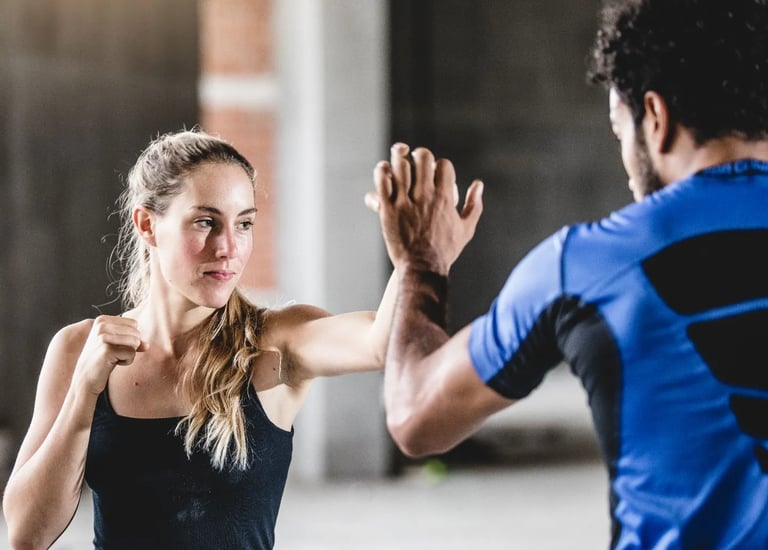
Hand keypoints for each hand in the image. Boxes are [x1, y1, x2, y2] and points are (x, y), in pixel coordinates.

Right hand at [73, 315, 146, 395]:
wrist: (85, 378)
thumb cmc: (102, 360)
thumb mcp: (116, 345)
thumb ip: (133, 341)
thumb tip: (147, 345)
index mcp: (103, 320)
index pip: (134, 323)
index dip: (130, 337)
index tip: (115, 346)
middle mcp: (102, 325)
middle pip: (136, 332)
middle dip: (131, 346)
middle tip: (114, 354)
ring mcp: (103, 336)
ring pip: (135, 342)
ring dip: (129, 354)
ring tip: (114, 358)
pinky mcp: (107, 349)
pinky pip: (131, 353)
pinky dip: (126, 361)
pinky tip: (112, 363)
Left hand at [366, 143, 483, 274]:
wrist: (422, 269)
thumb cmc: (445, 251)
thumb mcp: (466, 229)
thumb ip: (474, 205)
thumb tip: (478, 183)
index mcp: (446, 199)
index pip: (443, 165)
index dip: (440, 165)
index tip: (435, 172)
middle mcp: (426, 197)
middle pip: (423, 158)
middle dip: (420, 156)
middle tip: (415, 161)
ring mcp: (406, 202)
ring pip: (401, 165)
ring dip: (399, 158)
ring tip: (398, 161)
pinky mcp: (388, 209)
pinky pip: (383, 181)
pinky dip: (382, 171)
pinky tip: (384, 172)